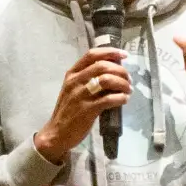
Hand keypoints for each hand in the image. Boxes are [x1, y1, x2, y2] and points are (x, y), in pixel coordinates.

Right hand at [34, 47, 130, 163]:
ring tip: (128, 90)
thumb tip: (113, 72)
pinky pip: (108, 99)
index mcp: (72, 74)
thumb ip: (88, 79)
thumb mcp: (73, 89)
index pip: (92, 54)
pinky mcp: (87, 110)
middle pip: (102, 66)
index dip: (110, 52)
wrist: (57, 133)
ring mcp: (80, 95)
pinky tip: (124, 100)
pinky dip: (120, 98)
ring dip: (122, 84)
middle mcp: (75, 81)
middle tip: (129, 80)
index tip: (124, 55)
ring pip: (107, 80)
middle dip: (121, 71)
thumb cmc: (68, 110)